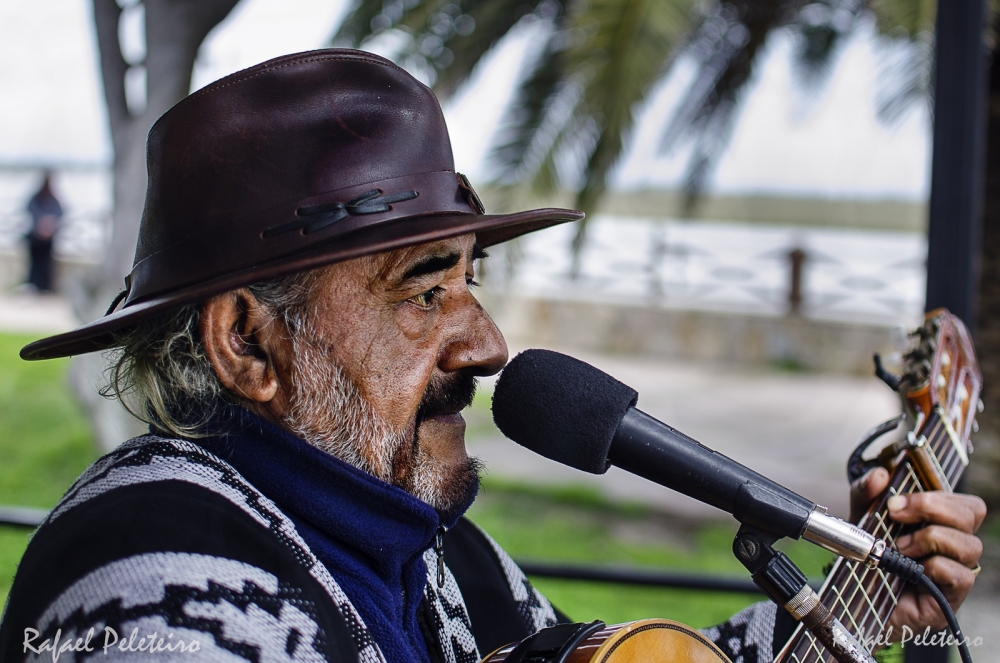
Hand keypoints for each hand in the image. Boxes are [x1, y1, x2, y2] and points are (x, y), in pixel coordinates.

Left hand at [850, 468, 985, 634]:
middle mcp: (954, 547)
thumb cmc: (868, 555)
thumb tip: (880, 475)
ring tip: (900, 547)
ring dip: (930, 538)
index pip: (966, 504)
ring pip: (969, 545)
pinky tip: (911, 569)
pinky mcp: (949, 598)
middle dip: (931, 507)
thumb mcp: (862, 517)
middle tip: (896, 514)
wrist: (854, 598)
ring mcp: (956, 572)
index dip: (938, 495)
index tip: (896, 501)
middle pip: (972, 514)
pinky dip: (933, 566)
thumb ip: (866, 492)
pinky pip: (960, 576)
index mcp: (942, 525)